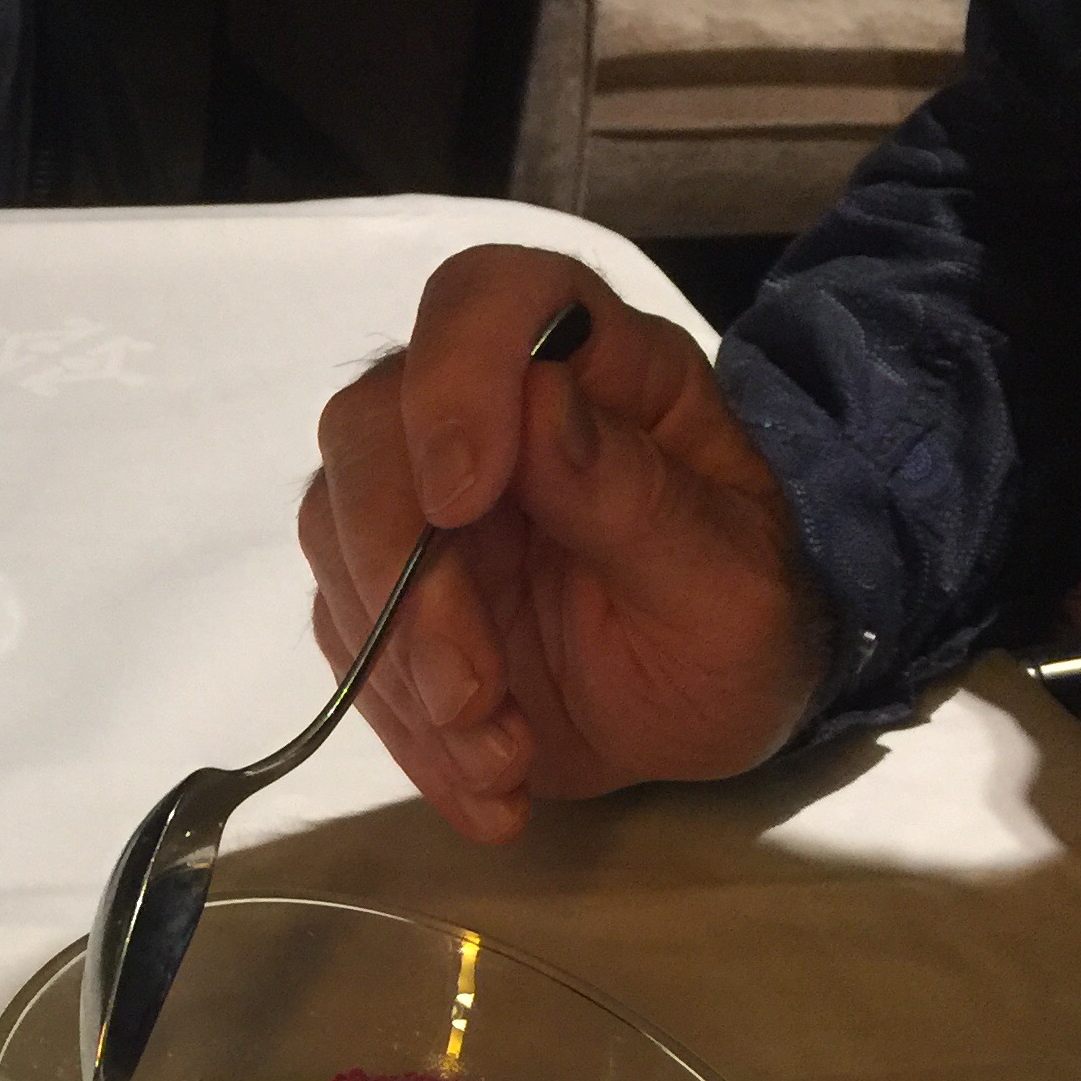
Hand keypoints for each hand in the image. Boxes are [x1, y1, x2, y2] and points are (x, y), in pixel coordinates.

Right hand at [300, 246, 828, 840]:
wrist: (712, 712)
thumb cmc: (743, 627)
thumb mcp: (729, 582)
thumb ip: (635, 496)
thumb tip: (535, 402)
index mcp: (596, 371)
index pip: (488, 299)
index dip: (452, 379)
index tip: (460, 501)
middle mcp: (490, 417)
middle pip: (371, 427)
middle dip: (403, 574)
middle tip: (472, 693)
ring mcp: (427, 505)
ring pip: (337, 538)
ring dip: (402, 669)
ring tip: (504, 756)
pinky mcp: (392, 595)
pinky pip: (350, 643)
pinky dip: (405, 729)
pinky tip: (488, 781)